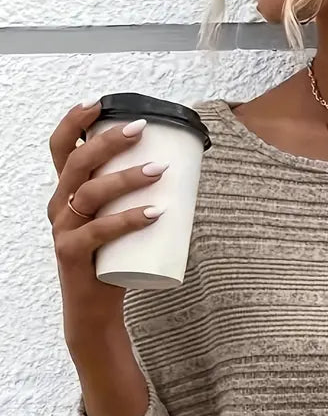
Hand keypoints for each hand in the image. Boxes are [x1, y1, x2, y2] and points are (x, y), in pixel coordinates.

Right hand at [47, 99, 165, 349]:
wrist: (96, 312)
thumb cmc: (112, 263)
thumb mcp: (120, 225)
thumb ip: (136, 201)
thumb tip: (180, 175)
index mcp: (67, 194)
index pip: (61, 149)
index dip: (74, 123)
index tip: (100, 103)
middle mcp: (59, 207)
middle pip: (76, 163)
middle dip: (108, 140)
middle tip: (142, 130)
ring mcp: (63, 231)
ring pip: (89, 193)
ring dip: (125, 178)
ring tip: (159, 171)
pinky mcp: (72, 254)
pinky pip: (99, 231)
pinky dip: (127, 220)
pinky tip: (153, 213)